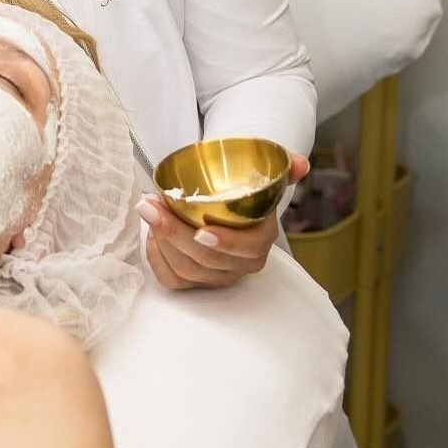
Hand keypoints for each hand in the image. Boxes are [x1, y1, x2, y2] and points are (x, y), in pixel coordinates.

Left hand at [139, 155, 309, 289]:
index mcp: (260, 242)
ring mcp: (215, 277)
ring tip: (148, 211)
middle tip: (152, 206)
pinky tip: (151, 235)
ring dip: (161, 241)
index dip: (225, 244)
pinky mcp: (193, 282)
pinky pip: (172, 279)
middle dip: (175, 233)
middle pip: (206, 260)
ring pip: (185, 270)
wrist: (224, 207)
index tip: (202, 229)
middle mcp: (239, 265)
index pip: (246, 250)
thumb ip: (282, 169)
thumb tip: (300, 164)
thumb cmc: (240, 192)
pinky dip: (157, 258)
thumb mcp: (264, 177)